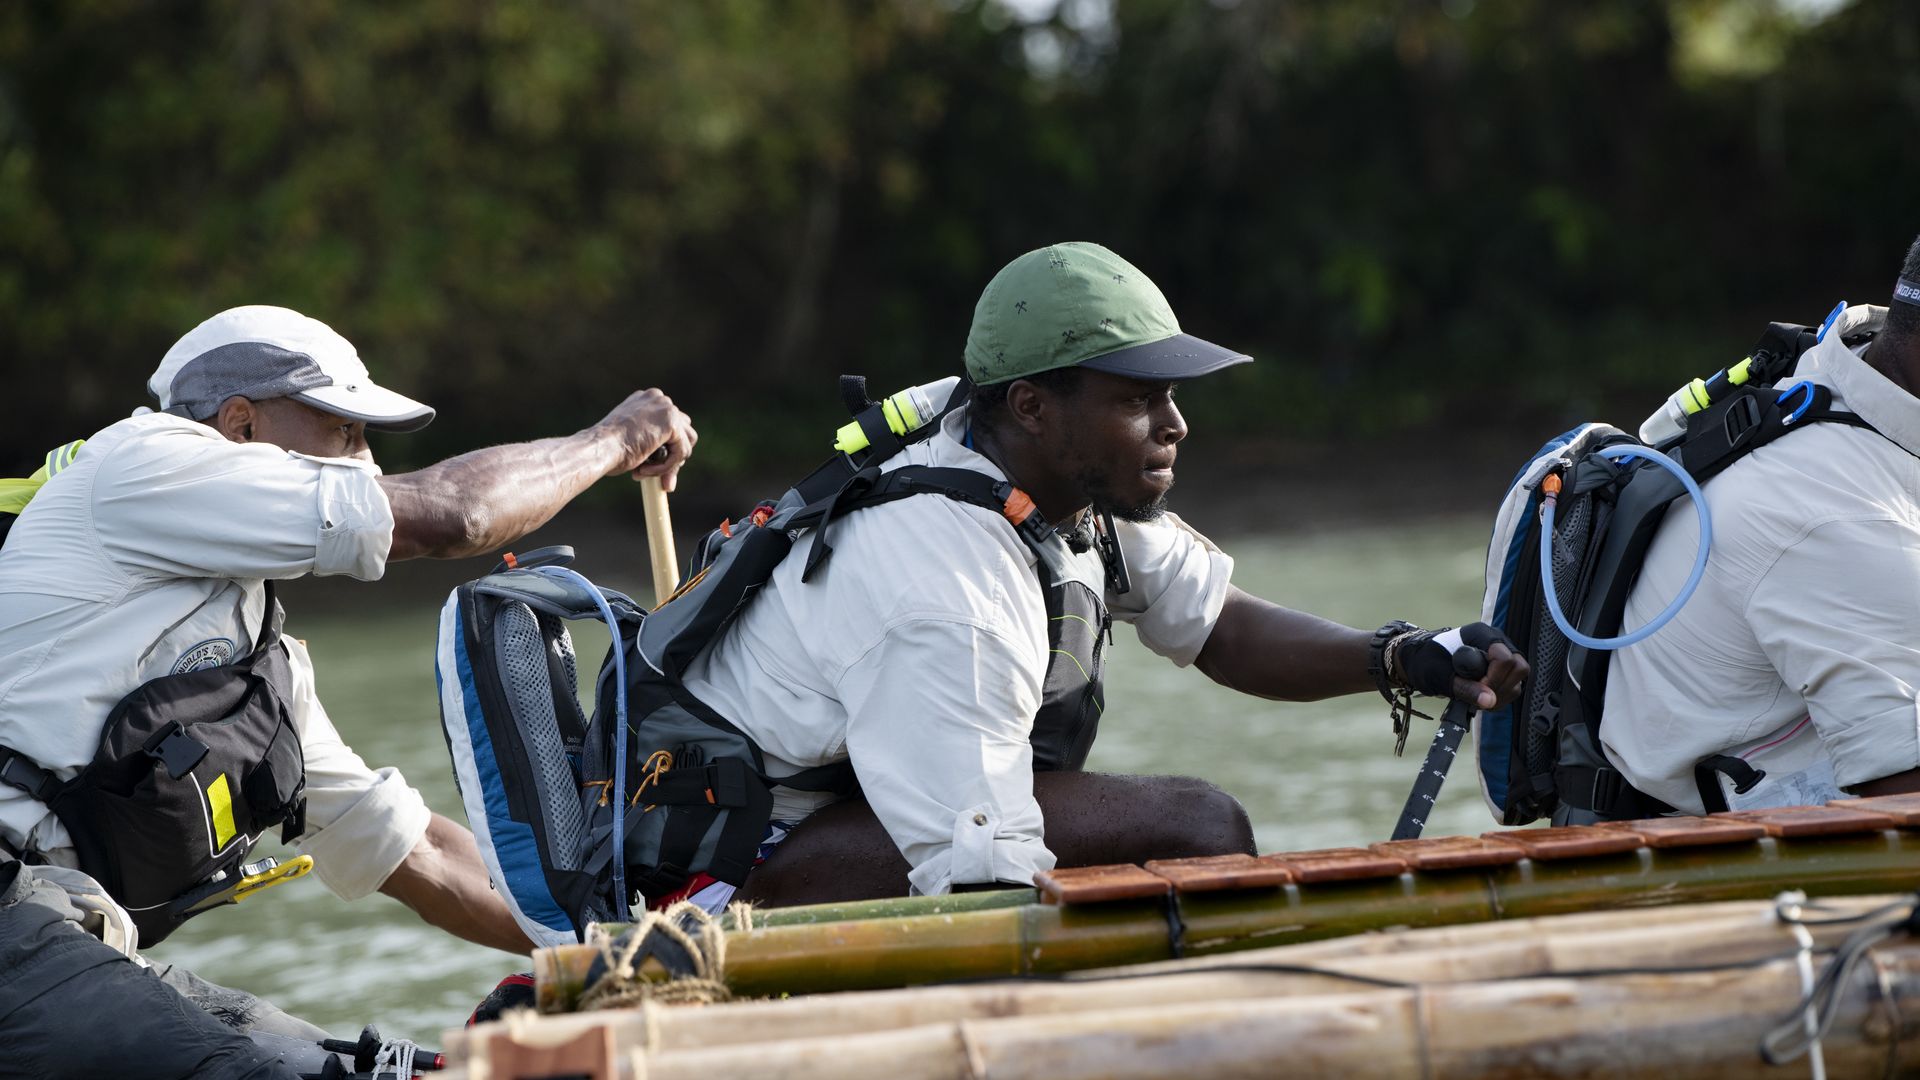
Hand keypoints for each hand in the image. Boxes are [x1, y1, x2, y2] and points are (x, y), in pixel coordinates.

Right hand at [595, 389, 697, 492]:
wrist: (598, 447)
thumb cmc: (607, 448)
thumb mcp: (631, 438)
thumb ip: (651, 440)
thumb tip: (674, 456)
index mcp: (647, 400)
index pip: (671, 424)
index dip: (666, 448)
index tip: (650, 466)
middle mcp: (659, 399)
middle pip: (682, 432)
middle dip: (672, 457)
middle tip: (658, 477)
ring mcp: (666, 409)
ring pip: (685, 444)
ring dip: (670, 463)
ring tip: (647, 472)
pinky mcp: (672, 424)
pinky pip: (681, 453)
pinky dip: (666, 467)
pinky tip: (644, 470)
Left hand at [1394, 623, 1527, 709]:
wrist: (1422, 663)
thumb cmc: (1427, 662)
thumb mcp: (1440, 676)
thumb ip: (1465, 688)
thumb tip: (1490, 701)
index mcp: (1481, 634)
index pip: (1504, 657)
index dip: (1494, 678)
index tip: (1477, 688)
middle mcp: (1496, 641)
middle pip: (1519, 666)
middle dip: (1501, 687)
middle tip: (1479, 697)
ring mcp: (1502, 655)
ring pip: (1519, 679)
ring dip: (1501, 695)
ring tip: (1478, 699)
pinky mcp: (1502, 669)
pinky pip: (1513, 686)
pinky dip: (1501, 697)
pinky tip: (1483, 699)